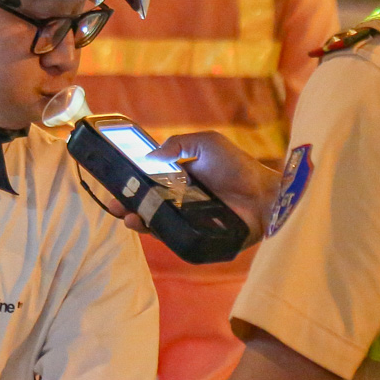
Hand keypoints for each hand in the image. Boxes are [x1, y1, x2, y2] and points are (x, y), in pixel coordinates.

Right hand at [127, 131, 280, 243]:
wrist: (264, 196)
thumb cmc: (239, 166)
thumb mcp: (207, 143)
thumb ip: (179, 143)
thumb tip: (150, 154)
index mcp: (181, 176)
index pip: (149, 180)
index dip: (131, 182)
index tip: (115, 182)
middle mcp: (181, 198)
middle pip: (147, 203)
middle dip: (127, 203)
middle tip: (115, 204)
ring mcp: (188, 219)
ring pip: (156, 222)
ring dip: (137, 220)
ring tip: (127, 217)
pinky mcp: (195, 236)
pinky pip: (172, 236)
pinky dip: (157, 233)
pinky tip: (146, 226)